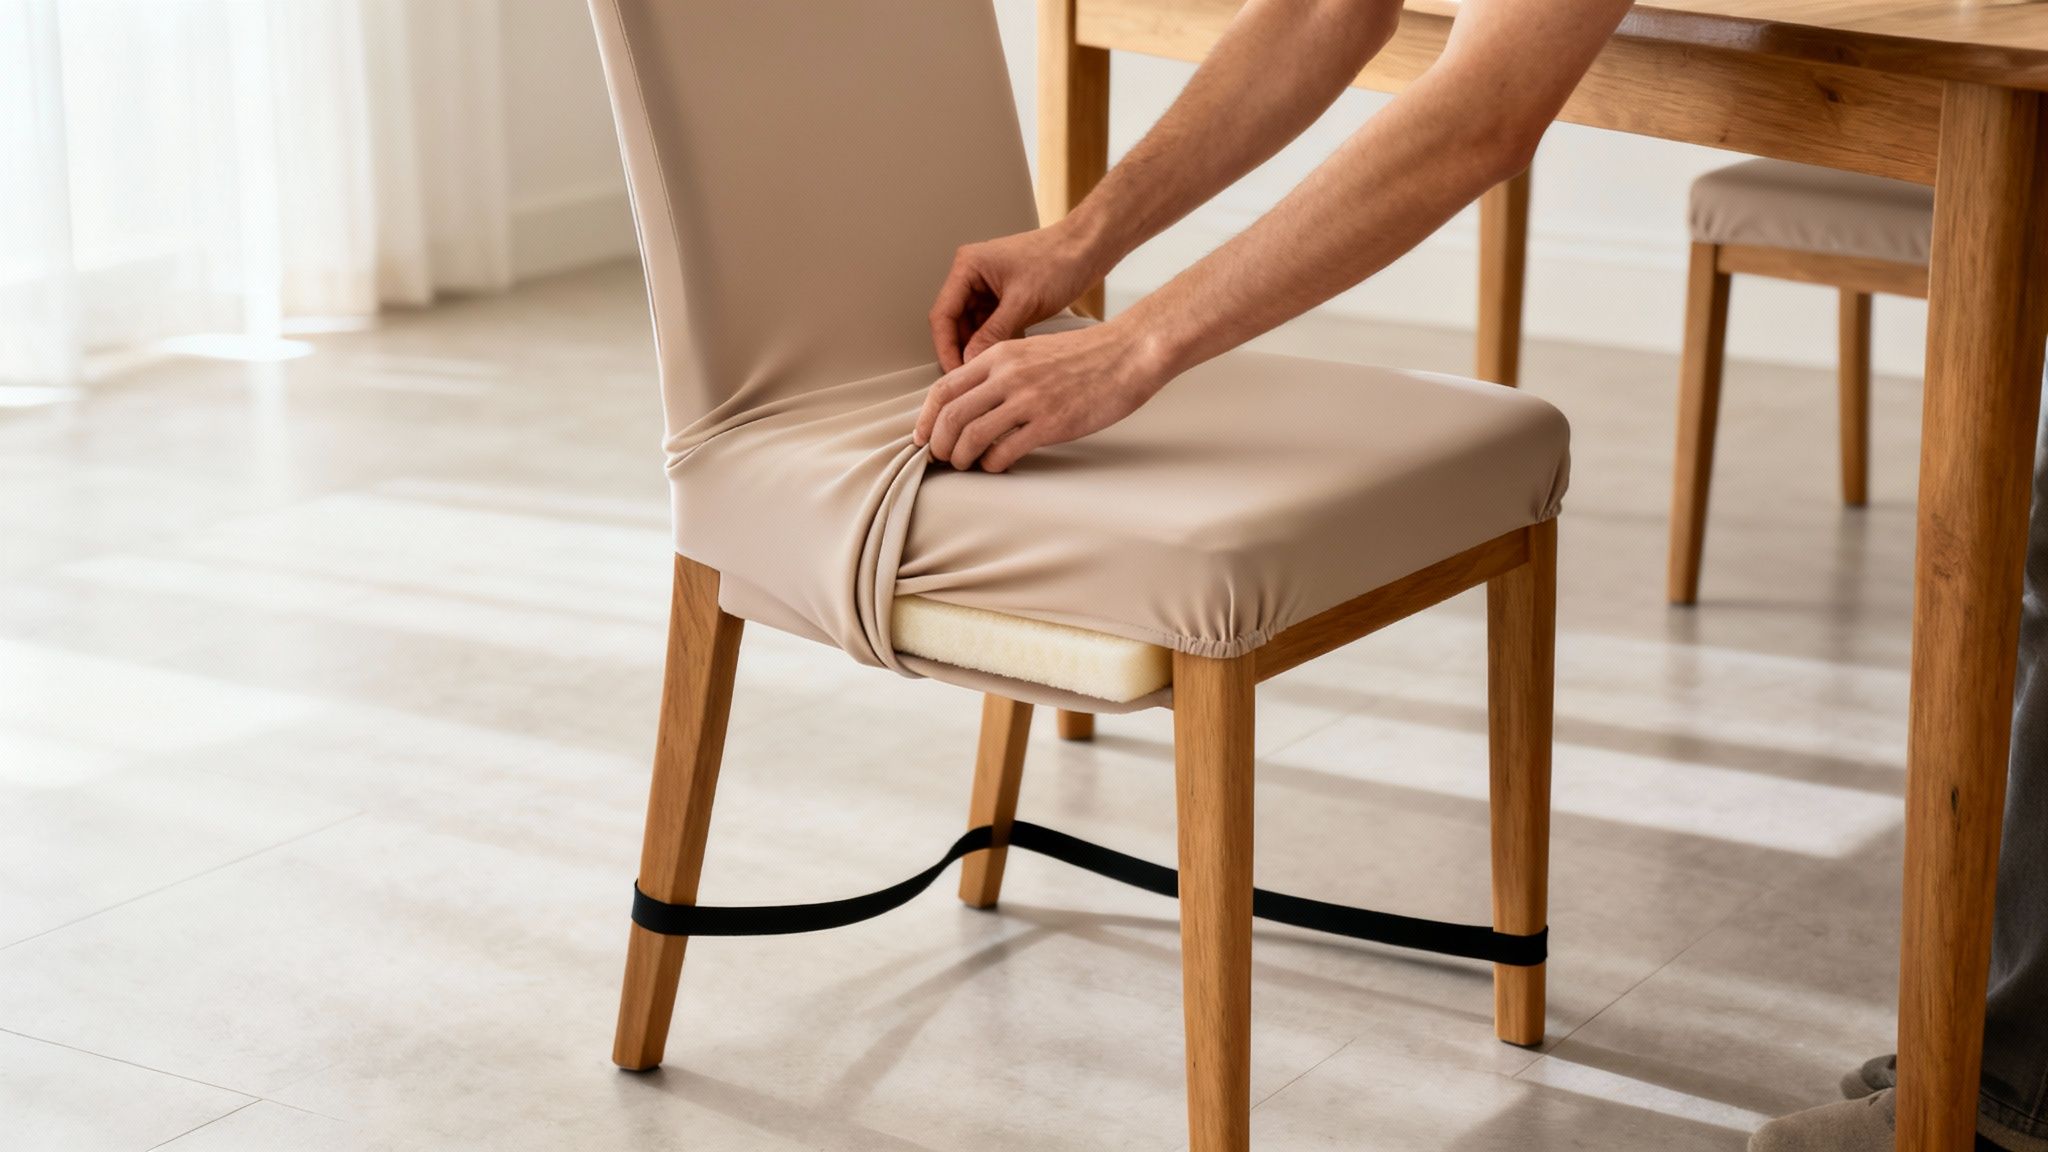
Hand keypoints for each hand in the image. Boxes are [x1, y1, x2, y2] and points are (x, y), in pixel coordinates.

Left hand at [913, 320, 1171, 472]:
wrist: (1126, 354)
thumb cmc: (1084, 356)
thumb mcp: (1031, 351)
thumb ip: (1000, 373)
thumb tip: (973, 403)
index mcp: (999, 356)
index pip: (944, 388)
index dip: (926, 418)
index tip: (922, 437)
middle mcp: (1007, 376)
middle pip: (951, 416)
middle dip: (939, 444)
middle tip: (942, 458)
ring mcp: (1028, 400)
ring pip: (972, 436)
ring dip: (962, 458)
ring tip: (966, 465)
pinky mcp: (1049, 424)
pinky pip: (1005, 451)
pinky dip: (992, 464)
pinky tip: (996, 466)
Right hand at [928, 221, 1109, 370]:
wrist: (1088, 250)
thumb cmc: (1060, 259)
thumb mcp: (1023, 303)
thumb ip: (993, 334)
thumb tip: (971, 361)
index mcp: (968, 266)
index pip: (943, 314)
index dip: (946, 348)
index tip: (955, 373)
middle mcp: (973, 275)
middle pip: (955, 323)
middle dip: (963, 350)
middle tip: (971, 377)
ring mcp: (988, 287)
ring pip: (973, 327)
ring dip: (980, 347)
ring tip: (989, 369)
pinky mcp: (1004, 297)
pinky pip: (990, 326)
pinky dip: (995, 341)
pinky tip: (1005, 356)